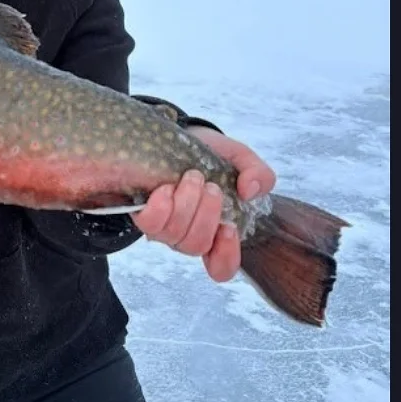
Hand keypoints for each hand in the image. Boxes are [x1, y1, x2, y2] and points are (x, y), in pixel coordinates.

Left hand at [132, 127, 276, 282]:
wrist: (178, 134)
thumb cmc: (209, 154)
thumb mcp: (240, 159)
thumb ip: (259, 175)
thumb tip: (249, 191)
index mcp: (215, 229)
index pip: (220, 267)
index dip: (226, 256)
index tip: (229, 228)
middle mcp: (187, 233)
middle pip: (196, 246)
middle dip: (207, 214)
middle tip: (210, 186)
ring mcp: (163, 225)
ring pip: (173, 235)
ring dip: (187, 204)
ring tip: (192, 177)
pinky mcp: (142, 212)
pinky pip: (150, 224)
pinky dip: (161, 206)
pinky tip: (167, 188)